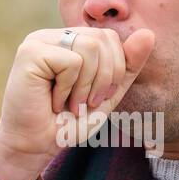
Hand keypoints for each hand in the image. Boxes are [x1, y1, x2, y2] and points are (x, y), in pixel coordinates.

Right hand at [0, 26, 154, 179]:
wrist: (36, 146)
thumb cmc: (68, 122)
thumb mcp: (108, 93)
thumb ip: (127, 66)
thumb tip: (149, 33)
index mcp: (70, 40)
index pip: (109, 36)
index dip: (115, 68)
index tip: (99, 98)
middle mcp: (53, 35)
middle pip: (102, 39)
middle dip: (104, 77)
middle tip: (87, 103)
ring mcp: (38, 40)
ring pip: (89, 47)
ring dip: (87, 85)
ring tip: (71, 103)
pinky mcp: (29, 52)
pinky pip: (71, 61)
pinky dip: (69, 88)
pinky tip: (53, 101)